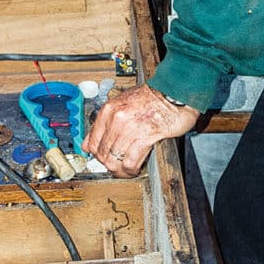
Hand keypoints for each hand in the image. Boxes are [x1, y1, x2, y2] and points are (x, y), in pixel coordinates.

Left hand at [83, 84, 199, 177]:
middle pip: (102, 154)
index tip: (102, 158)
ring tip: (125, 170)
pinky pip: (130, 162)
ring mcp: (129, 129)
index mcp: (108, 111)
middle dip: (109, 164)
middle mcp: (116, 119)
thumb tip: (92, 140)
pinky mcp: (145, 137)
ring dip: (120, 170)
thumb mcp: (121, 104)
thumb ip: (106, 122)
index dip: (97, 155)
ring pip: (114, 161)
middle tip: (116, 166)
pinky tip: (133, 169)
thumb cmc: (149, 98)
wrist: (171, 93)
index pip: (91, 143)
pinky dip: (130, 170)